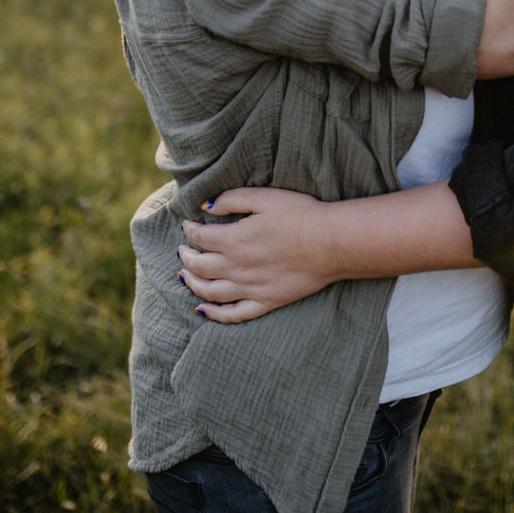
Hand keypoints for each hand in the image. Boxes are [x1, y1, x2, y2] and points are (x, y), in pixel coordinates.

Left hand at [178, 187, 335, 323]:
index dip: (189, 230)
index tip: (187, 224)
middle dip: (186, 257)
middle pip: (199, 266)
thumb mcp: (264, 197)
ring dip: (192, 284)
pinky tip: (203, 311)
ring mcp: (250, 288)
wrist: (331, 243)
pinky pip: (233, 315)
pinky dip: (214, 315)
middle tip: (182, 250)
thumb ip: (232, 199)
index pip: (200, 237)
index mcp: (234, 240)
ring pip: (209, 293)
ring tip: (185, 276)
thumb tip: (206, 207)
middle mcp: (236, 268)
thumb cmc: (300, 215)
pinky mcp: (265, 302)